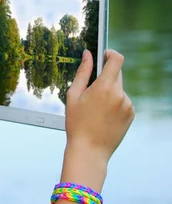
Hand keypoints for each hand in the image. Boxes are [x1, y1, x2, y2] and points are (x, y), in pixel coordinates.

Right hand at [60, 49, 134, 191]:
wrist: (89, 149)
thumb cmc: (77, 123)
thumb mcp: (73, 95)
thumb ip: (82, 72)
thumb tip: (87, 54)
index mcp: (105, 87)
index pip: (116, 60)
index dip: (110, 54)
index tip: (103, 55)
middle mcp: (120, 94)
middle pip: (116, 74)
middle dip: (105, 76)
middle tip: (91, 89)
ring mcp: (128, 105)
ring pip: (119, 88)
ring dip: (109, 91)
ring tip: (95, 108)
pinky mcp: (131, 114)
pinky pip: (123, 100)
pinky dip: (114, 102)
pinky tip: (103, 115)